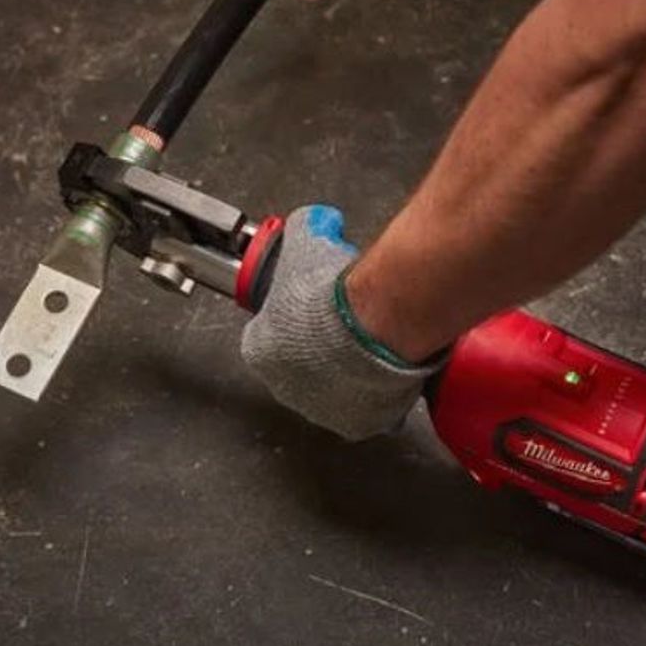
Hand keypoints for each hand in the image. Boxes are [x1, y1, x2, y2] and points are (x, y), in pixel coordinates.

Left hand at [241, 206, 443, 439]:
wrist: (377, 322)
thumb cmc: (334, 292)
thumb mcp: (307, 240)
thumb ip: (302, 230)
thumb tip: (313, 220)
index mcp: (259, 351)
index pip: (268, 336)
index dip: (294, 320)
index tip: (315, 308)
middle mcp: (284, 388)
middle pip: (301, 367)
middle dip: (320, 349)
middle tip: (346, 324)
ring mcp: (321, 411)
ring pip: (334, 391)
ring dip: (347, 373)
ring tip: (371, 343)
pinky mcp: (357, 424)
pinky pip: (366, 409)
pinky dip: (375, 393)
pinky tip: (386, 368)